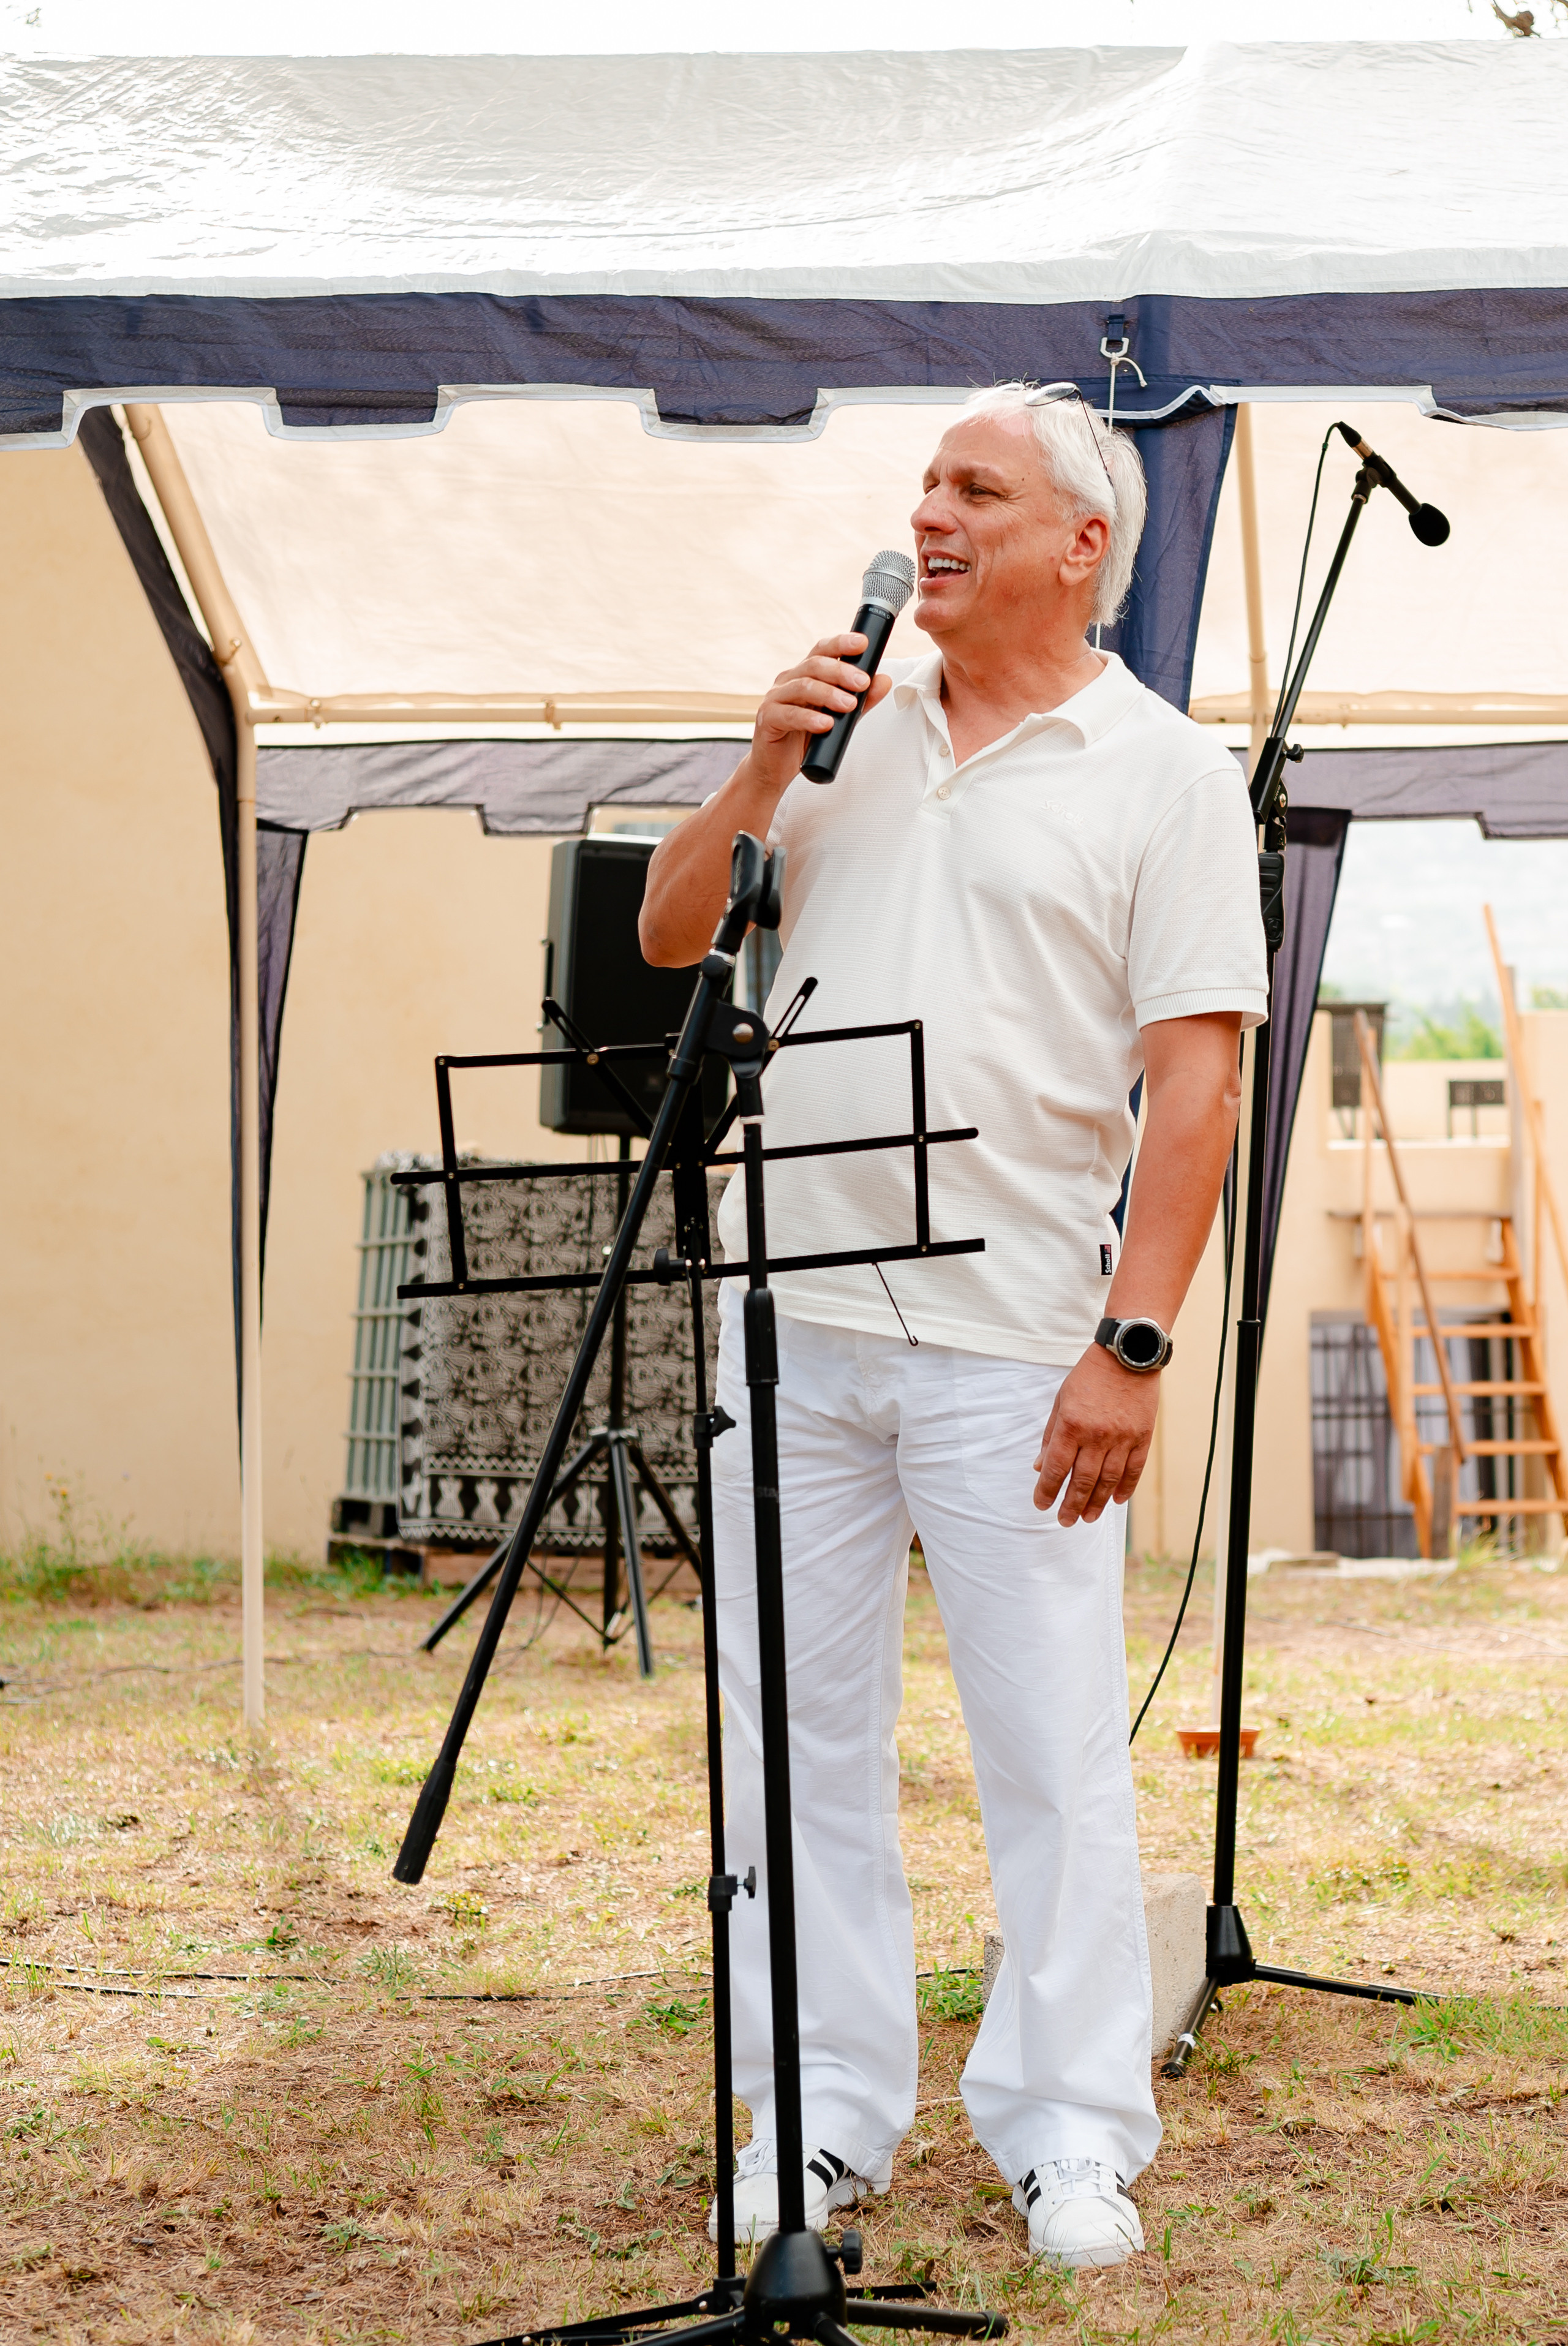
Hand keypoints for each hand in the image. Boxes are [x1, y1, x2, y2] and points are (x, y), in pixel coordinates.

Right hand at [748, 632, 892, 794]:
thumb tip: (883, 680)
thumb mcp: (840, 718)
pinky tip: (826, 724)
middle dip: (841, 672)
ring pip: (802, 687)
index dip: (841, 643)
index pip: (822, 650)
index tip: (862, 643)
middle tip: (863, 682)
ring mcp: (775, 698)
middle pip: (814, 665)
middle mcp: (788, 681)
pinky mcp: (768, 719)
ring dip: (829, 694)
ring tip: (849, 705)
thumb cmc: (805, 738)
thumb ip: (861, 701)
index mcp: (804, 674)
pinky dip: (809, 719)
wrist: (776, 767)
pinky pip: (788, 715)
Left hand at [1033, 1345, 1158, 1526]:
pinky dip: (1125, 1488)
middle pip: (1082, 1481)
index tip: (1041, 1505)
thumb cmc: (1089, 1377)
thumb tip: (1039, 1465)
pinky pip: (1134, 1470)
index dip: (1046, 1490)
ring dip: (1096, 1503)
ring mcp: (1122, 1438)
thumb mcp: (1061, 1401)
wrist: (1128, 1355)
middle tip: (1065, 1521)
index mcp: (1072, 1425)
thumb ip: (1051, 1435)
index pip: (1055, 1468)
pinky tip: (1115, 1501)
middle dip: (1071, 1505)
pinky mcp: (1143, 1437)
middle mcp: (1097, 1435)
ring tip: (1088, 1518)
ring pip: (1108, 1481)